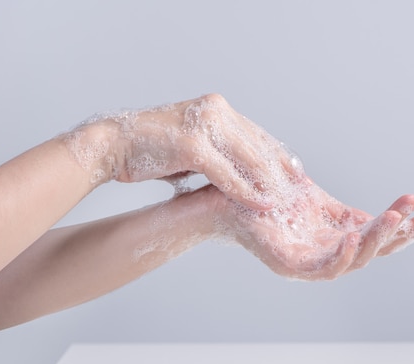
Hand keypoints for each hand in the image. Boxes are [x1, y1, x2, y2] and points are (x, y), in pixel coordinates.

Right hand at [65, 94, 296, 209]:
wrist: (112, 144)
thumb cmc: (151, 148)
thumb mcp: (193, 147)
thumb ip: (219, 153)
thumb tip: (243, 175)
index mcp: (217, 108)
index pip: (258, 134)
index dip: (279, 156)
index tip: (297, 174)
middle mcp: (215, 110)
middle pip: (260, 145)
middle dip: (282, 171)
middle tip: (301, 192)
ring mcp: (204, 126)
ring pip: (249, 159)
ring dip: (269, 184)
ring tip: (286, 203)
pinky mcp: (192, 146)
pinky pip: (227, 174)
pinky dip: (246, 192)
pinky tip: (260, 205)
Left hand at [210, 176, 413, 279]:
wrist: (225, 195)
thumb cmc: (268, 196)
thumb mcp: (314, 199)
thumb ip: (343, 211)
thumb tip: (383, 213)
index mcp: (334, 236)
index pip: (374, 235)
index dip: (400, 225)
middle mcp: (325, 253)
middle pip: (371, 252)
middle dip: (398, 237)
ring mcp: (308, 262)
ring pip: (352, 261)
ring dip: (374, 243)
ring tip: (393, 220)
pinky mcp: (289, 266)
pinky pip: (322, 269)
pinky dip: (340, 256)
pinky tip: (352, 236)